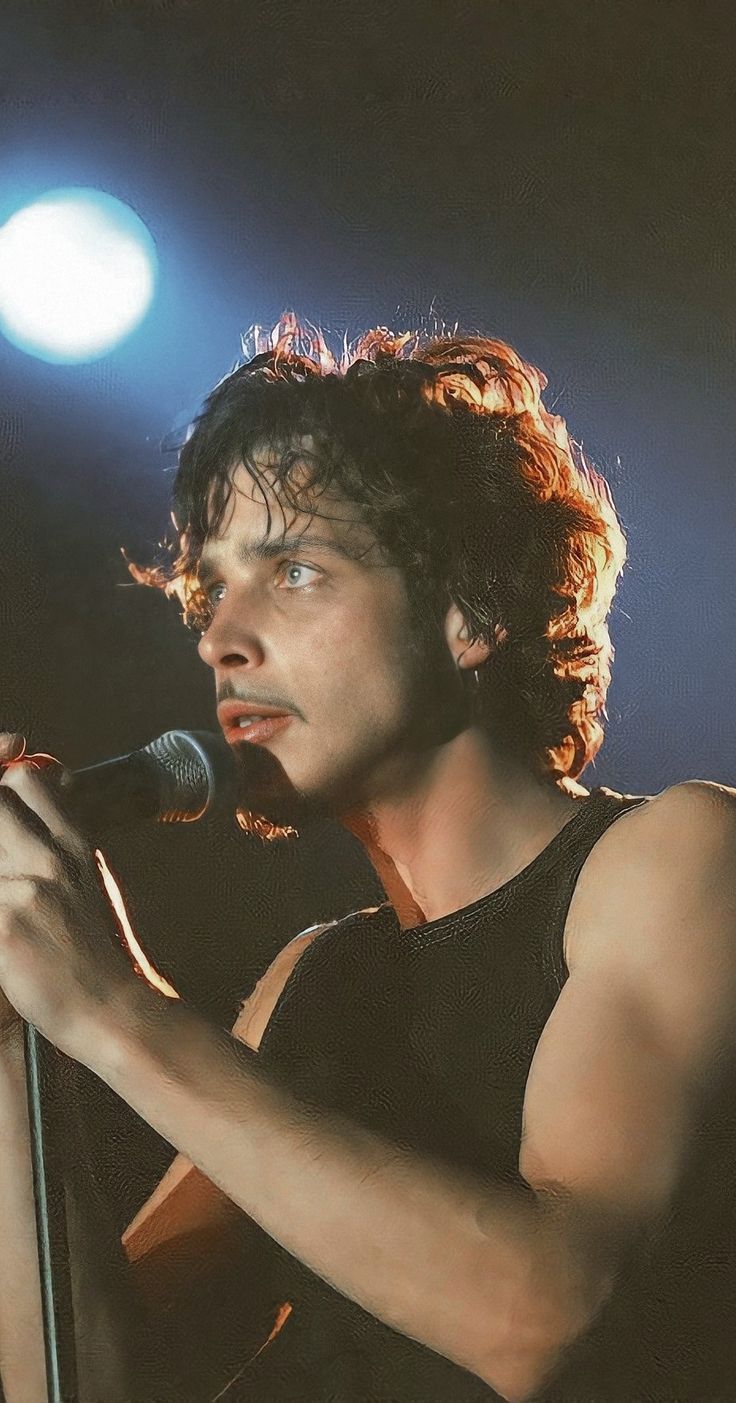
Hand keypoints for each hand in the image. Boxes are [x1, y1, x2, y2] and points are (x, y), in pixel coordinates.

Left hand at [0, 733, 141, 1062]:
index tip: (2, 810)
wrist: (110, 1009)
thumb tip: (31, 820)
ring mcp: (26, 887)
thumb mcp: (89, 885)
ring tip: (5, 903)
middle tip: (1, 866)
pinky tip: (2, 937)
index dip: (3, 785)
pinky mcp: (4, 921)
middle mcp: (51, 857)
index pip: (25, 779)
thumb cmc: (96, 956)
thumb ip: (58, 849)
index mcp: (73, 844)